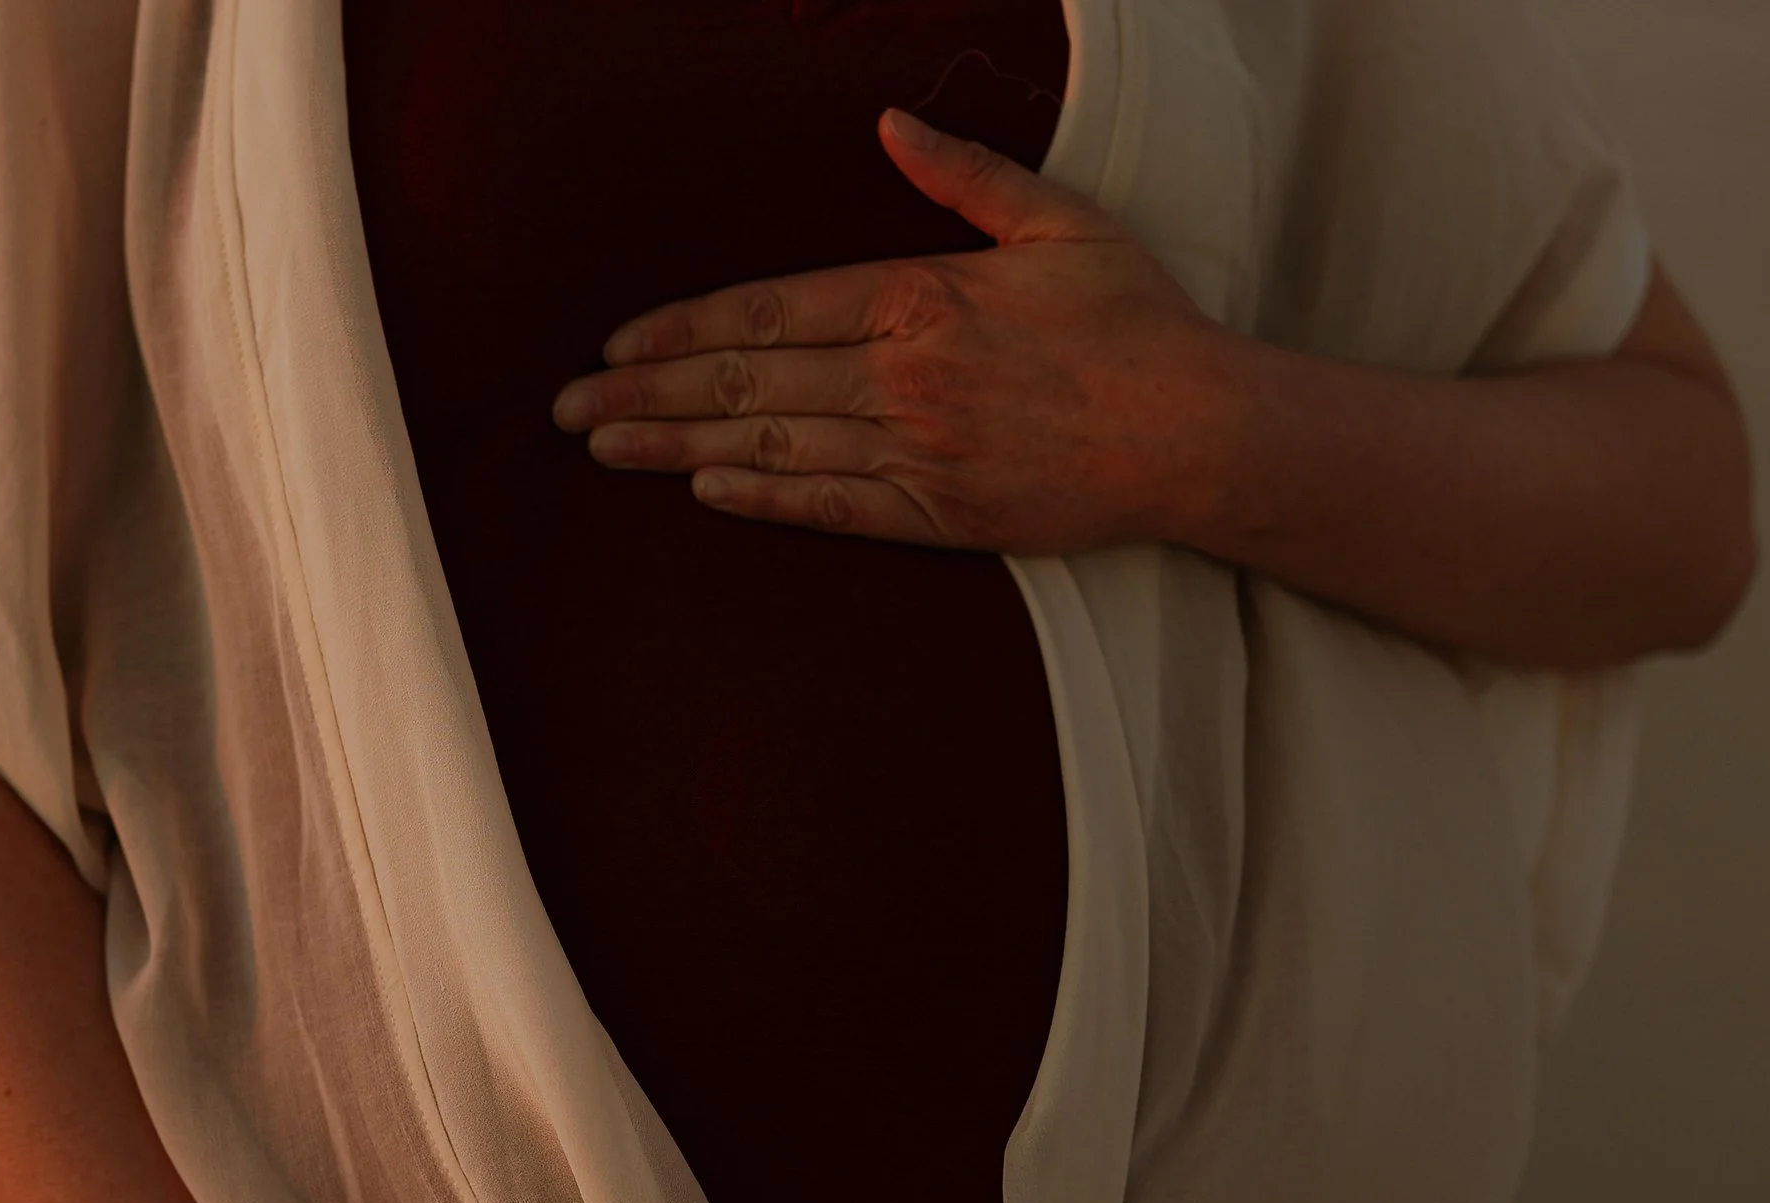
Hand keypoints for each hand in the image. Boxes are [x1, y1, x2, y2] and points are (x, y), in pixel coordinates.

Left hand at [549, 105, 1233, 559]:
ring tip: (607, 450)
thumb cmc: (1135, 320)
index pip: (770, 308)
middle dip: (648, 395)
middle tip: (568, 410)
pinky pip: (835, 508)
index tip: (618, 344)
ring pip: (774, 446)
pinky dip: (767, 500)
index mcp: (921, 297)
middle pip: (749, 381)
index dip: (684, 328)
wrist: (1201, 430)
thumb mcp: (1058, 220)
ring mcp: (920, 450)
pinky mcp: (943, 515)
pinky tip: (705, 491)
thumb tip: (888, 121)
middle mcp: (906, 376)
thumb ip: (962, 173)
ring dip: (680, 448)